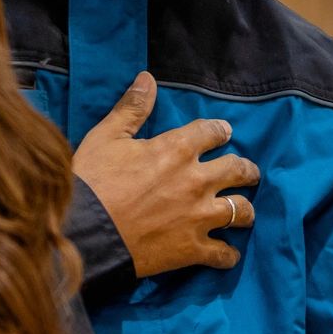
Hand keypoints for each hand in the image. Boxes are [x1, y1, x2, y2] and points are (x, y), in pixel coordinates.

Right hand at [73, 72, 259, 277]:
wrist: (86, 232)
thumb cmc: (92, 181)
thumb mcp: (107, 137)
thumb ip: (132, 108)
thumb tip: (147, 78)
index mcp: (177, 149)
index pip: (213, 132)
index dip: (220, 131)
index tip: (224, 134)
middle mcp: (197, 181)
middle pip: (239, 170)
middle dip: (246, 170)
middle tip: (245, 172)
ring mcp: (199, 217)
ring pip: (242, 210)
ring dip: (245, 210)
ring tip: (243, 212)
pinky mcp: (193, 249)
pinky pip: (224, 254)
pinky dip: (228, 255)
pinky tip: (227, 255)